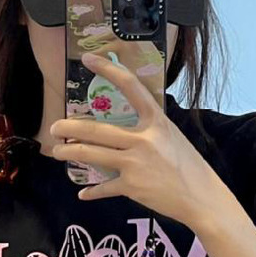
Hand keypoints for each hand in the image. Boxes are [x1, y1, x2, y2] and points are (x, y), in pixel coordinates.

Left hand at [49, 51, 235, 231]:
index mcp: (156, 121)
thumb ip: (149, 128)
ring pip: (91, 155)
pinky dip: (92, 191)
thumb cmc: (189, 165)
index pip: (130, 87)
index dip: (109, 70)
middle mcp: (143, 139)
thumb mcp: (172, 136)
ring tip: (58, 152)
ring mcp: (135, 163)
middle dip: (69, 128)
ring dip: (69, 153)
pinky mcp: (131, 186)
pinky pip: (104, 187)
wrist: (201, 197)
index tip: (89, 59)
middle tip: (54, 128)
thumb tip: (126, 124)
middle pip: (96, 130)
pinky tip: (83, 193)